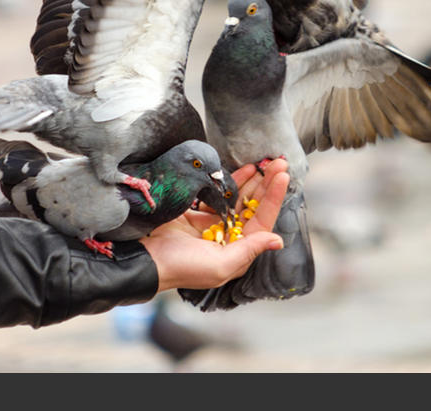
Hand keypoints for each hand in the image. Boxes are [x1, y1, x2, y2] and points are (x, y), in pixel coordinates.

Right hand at [141, 158, 288, 293]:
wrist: (148, 259)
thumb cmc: (184, 267)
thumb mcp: (221, 265)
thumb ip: (249, 250)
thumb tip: (278, 241)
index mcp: (238, 251)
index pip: (263, 220)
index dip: (274, 198)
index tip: (283, 177)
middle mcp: (230, 237)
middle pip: (254, 207)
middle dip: (267, 184)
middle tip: (278, 162)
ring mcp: (214, 224)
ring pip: (239, 198)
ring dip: (252, 180)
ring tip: (263, 162)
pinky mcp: (198, 213)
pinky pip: (220, 194)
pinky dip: (231, 181)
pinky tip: (242, 169)